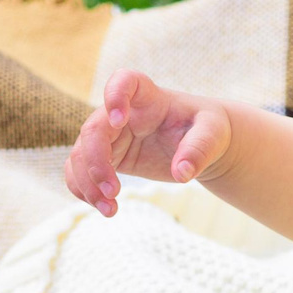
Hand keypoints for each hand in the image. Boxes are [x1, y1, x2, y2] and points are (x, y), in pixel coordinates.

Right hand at [65, 70, 234, 217]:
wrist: (201, 145)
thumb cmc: (207, 129)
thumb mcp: (213, 134)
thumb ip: (198, 149)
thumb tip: (181, 173)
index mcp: (148, 96)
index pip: (123, 82)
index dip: (114, 96)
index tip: (119, 120)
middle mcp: (120, 113)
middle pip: (93, 129)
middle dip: (96, 162)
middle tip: (114, 192)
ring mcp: (110, 136)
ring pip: (80, 154)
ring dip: (87, 184)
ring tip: (110, 210)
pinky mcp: (107, 157)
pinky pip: (80, 171)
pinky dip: (84, 190)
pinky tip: (104, 208)